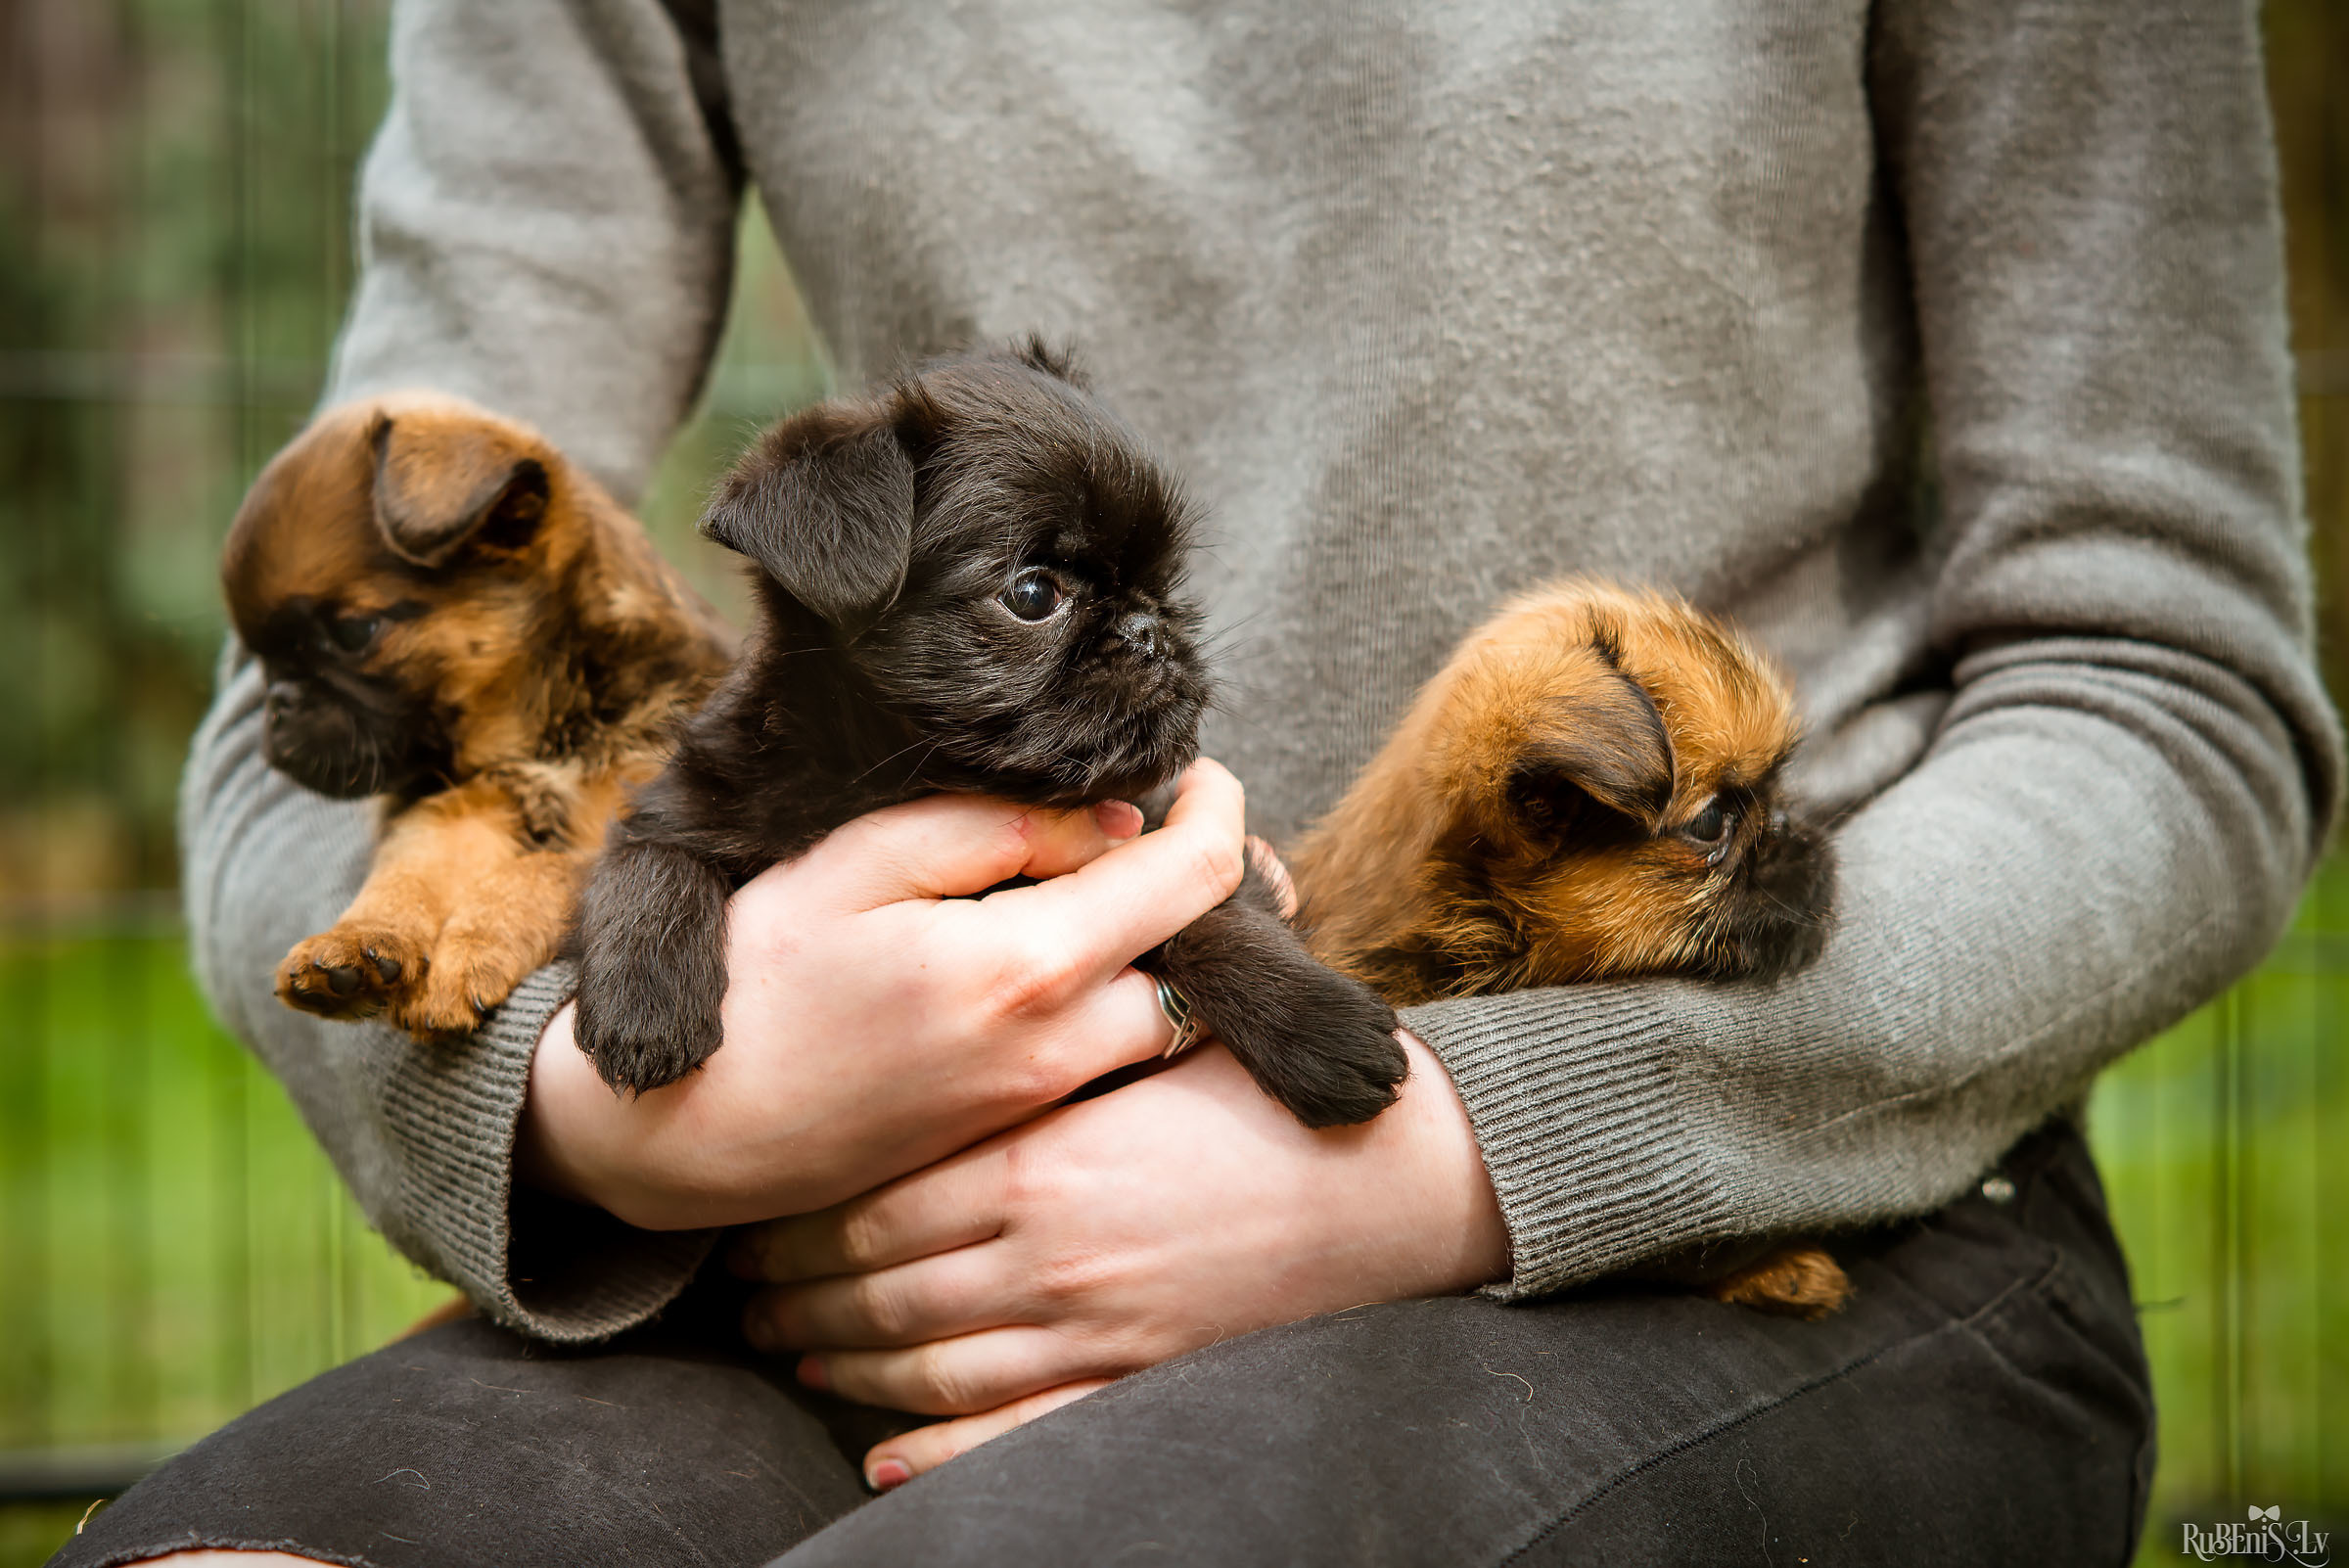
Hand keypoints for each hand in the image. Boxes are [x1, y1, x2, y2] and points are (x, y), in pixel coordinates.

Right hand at [518, 762, 1247, 1229]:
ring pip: (1168, 1024)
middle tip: (1155, 838)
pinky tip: (1064, 967)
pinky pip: (1114, 1066)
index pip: (1193, 880)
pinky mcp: (1018, 1137)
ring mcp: (1042, 1106)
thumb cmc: (753, 984)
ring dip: (1164, 959)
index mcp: (1026, 970)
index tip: (1199, 774)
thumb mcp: (853, 866)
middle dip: (1199, 894)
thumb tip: (1108, 822)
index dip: (1216, 808)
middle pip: (1203, 965)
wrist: (682, 1136)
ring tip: (1108, 899)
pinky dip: (1120, 1009)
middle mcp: (1058, 1051)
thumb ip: (991, 827)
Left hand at [730, 1028, 1509, 1484]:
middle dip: (797, 1295)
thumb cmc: (1269, 1095)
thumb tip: (980, 994)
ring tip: (792, 1353)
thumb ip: (1052, 1036)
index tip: (756, 1213)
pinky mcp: (1135, 1377)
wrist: (1391, 1182)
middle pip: (879, 1290)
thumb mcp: (1148, 1043)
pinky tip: (881, 1452)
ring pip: (925, 1366)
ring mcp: (1089, 1331)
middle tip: (742, 1293)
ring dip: (843, 1367)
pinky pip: (1009, 1429)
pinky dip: (934, 1448)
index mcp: (1040, 1160)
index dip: (800, 1218)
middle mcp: (1046, 1256)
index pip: (876, 1202)